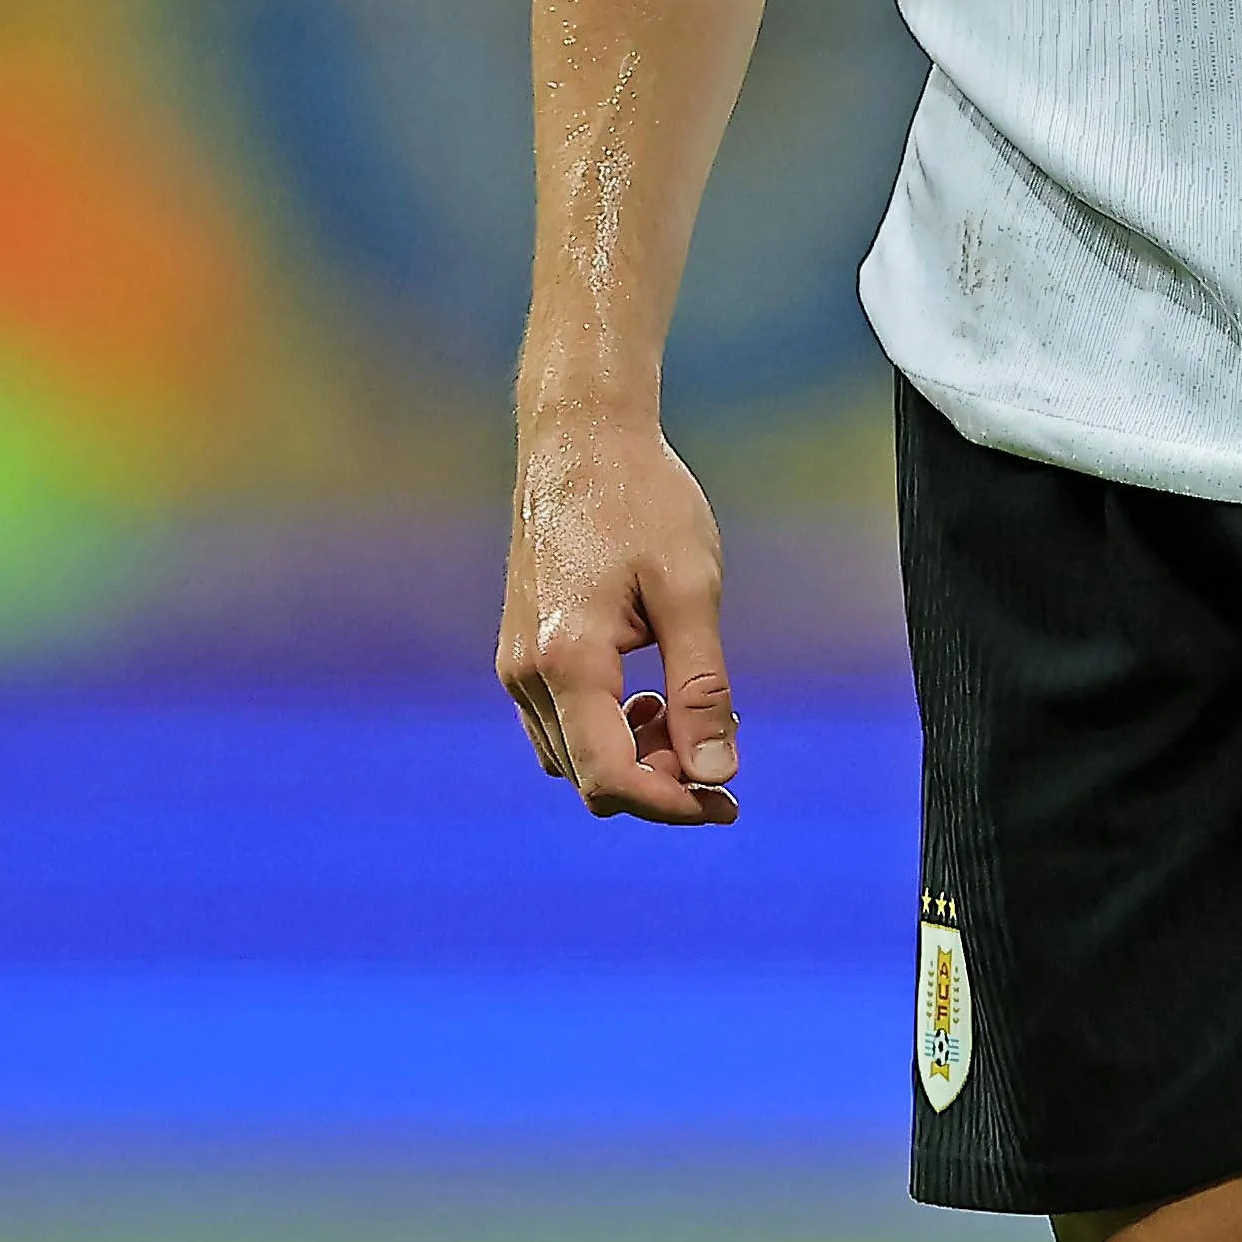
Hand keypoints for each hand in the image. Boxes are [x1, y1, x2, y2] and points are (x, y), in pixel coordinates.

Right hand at [497, 397, 740, 820]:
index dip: (671, 805)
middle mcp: (526, 673)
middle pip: (588, 779)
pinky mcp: (518, 650)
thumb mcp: (691, 591)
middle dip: (658, 784)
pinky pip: (559, 725)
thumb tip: (717, 774)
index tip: (727, 802)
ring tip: (687, 713)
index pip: (610, 779)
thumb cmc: (643, 500)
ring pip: (571, 759)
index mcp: (568, 660)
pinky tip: (649, 695)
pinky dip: (606, 732)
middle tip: (723, 754)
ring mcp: (514, 664)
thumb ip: (703, 688)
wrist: (579, 436)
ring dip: (632, 759)